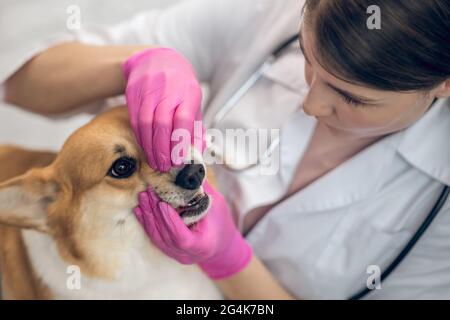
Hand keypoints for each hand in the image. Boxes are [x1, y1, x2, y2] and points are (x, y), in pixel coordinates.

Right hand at [123, 47, 203, 171]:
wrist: (157, 60)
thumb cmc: (180, 87)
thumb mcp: (194, 103)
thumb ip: (196, 129)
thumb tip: (197, 154)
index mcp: (188, 93)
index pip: (183, 120)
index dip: (180, 142)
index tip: (178, 160)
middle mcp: (168, 91)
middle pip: (162, 124)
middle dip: (162, 149)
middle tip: (164, 166)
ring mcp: (149, 91)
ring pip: (146, 123)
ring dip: (149, 147)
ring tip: (154, 162)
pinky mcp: (134, 93)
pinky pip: (135, 120)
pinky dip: (140, 137)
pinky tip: (146, 148)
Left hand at [134, 182, 252, 279]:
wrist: (221, 246)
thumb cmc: (221, 224)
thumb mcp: (217, 205)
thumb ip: (202, 190)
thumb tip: (189, 167)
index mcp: (201, 245)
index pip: (181, 237)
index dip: (170, 221)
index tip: (162, 204)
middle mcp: (185, 254)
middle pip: (165, 235)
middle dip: (155, 213)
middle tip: (149, 192)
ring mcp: (175, 254)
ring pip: (157, 236)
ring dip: (148, 215)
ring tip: (143, 196)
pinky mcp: (168, 250)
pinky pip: (154, 237)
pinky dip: (146, 222)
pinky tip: (140, 209)